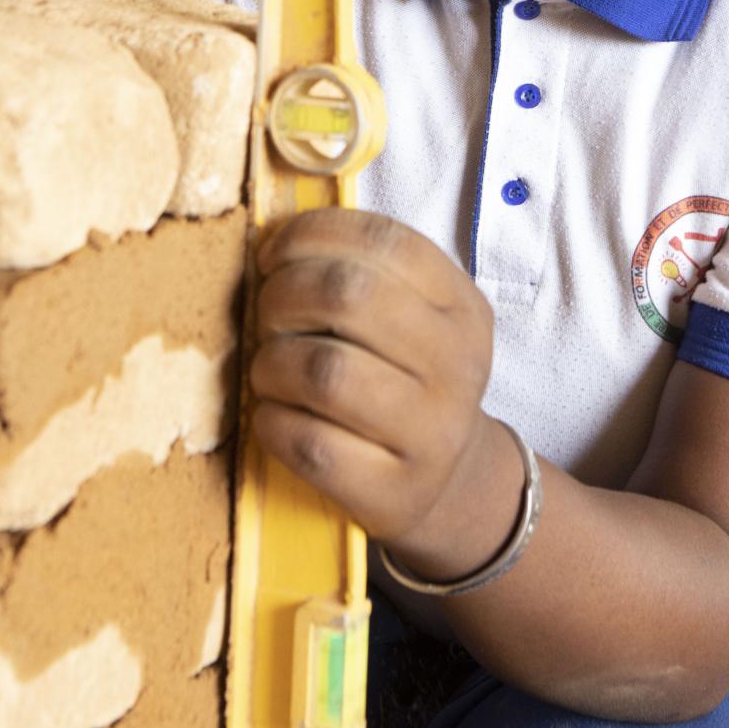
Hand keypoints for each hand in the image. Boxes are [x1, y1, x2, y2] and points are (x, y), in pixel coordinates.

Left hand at [250, 208, 521, 577]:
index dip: (313, 235)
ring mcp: (431, 433)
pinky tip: (274, 415)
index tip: (273, 254)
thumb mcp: (413, 319)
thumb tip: (271, 243)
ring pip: (325, 371)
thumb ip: (362, 275)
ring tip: (268, 368)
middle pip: (349, 296)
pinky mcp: (393, 492)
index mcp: (462, 307)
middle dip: (283, 295)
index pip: (386, 242)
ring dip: (272, 362)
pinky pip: (310, 443)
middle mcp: (457, 365)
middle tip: (266, 314)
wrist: (448, 484)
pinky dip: (272, 422)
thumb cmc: (408, 384)